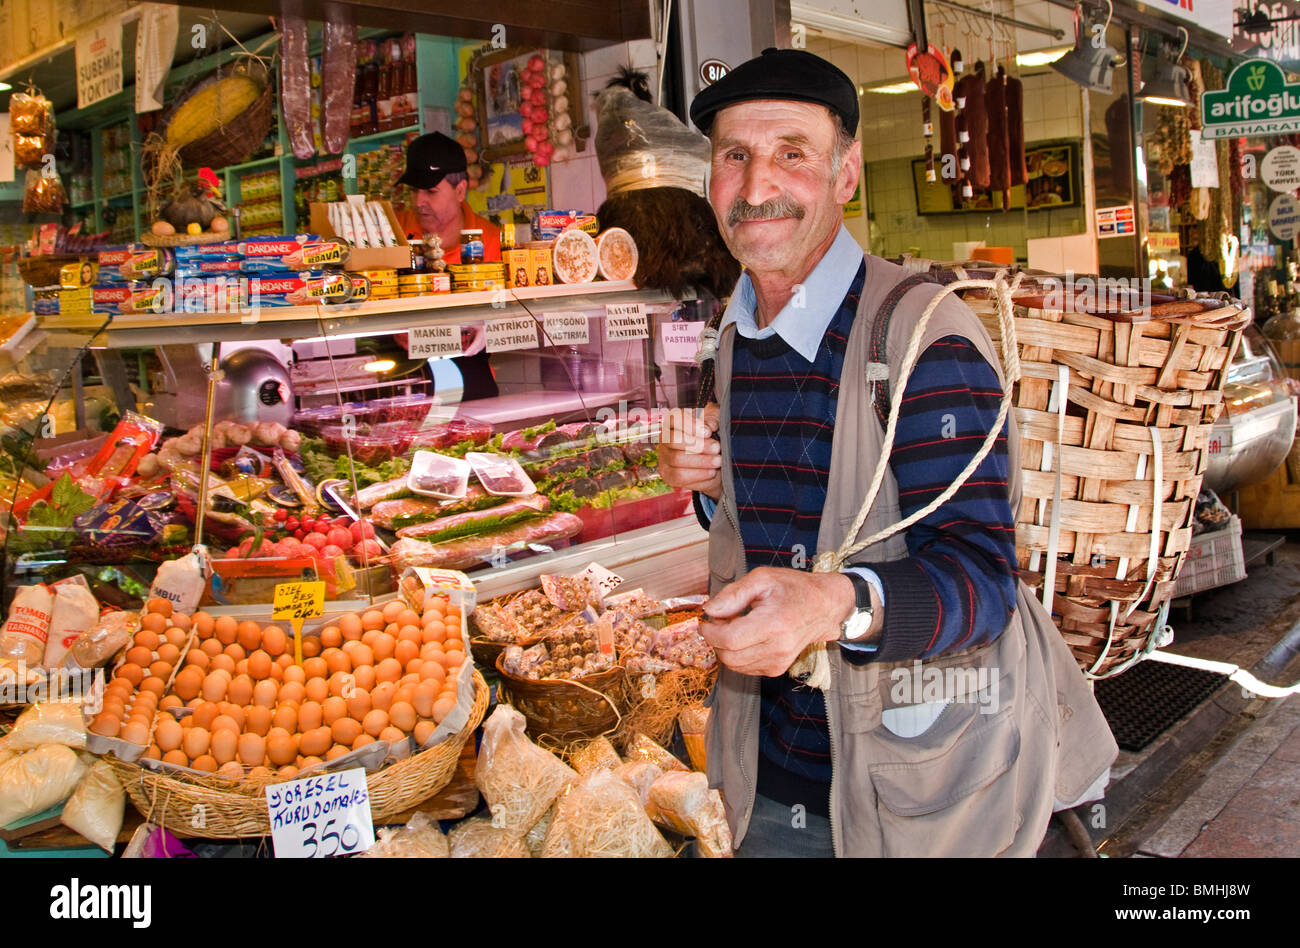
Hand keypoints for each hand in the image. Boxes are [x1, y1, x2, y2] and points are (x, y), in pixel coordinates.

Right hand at [658, 402, 721, 500]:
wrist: (715, 462)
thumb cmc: (713, 438)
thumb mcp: (717, 424)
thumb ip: (714, 420)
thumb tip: (709, 426)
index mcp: (674, 422)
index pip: (674, 418)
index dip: (690, 424)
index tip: (709, 432)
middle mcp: (664, 439)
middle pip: (673, 439)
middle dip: (698, 444)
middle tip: (717, 447)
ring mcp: (664, 458)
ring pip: (677, 459)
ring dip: (701, 461)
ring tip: (718, 460)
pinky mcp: (669, 476)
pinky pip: (680, 476)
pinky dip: (698, 474)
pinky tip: (712, 471)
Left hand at [700, 567, 855, 676]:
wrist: (823, 606)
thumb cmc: (794, 589)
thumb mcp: (763, 579)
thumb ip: (734, 594)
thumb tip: (710, 609)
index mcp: (774, 624)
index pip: (730, 640)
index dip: (711, 632)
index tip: (706, 620)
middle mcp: (778, 648)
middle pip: (729, 656)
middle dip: (715, 640)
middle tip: (720, 621)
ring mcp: (778, 662)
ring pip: (734, 665)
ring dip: (725, 648)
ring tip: (734, 626)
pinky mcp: (776, 668)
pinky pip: (744, 668)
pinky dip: (736, 655)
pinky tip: (744, 637)